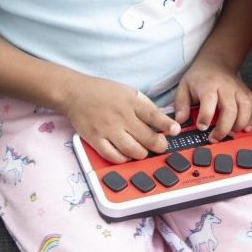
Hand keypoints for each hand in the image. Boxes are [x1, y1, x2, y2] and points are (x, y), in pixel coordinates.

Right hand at [63, 75, 180, 163]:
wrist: (75, 93)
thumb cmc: (103, 92)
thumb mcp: (128, 92)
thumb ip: (144, 106)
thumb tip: (161, 122)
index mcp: (131, 102)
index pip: (153, 115)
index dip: (166, 125)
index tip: (176, 131)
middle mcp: (121, 116)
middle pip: (146, 138)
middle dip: (158, 145)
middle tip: (161, 146)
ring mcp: (108, 129)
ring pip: (132, 150)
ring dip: (142, 153)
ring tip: (144, 150)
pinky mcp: (95, 139)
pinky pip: (113, 156)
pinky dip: (123, 159)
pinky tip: (127, 154)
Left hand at [173, 61, 251, 140]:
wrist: (215, 62)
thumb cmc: (199, 77)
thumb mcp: (184, 87)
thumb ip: (181, 105)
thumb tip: (180, 122)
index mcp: (208, 85)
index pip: (209, 101)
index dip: (205, 117)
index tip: (202, 127)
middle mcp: (226, 87)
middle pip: (230, 109)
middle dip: (224, 128)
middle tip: (215, 138)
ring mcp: (239, 89)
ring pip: (246, 108)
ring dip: (240, 124)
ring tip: (231, 133)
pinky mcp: (247, 92)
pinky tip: (246, 127)